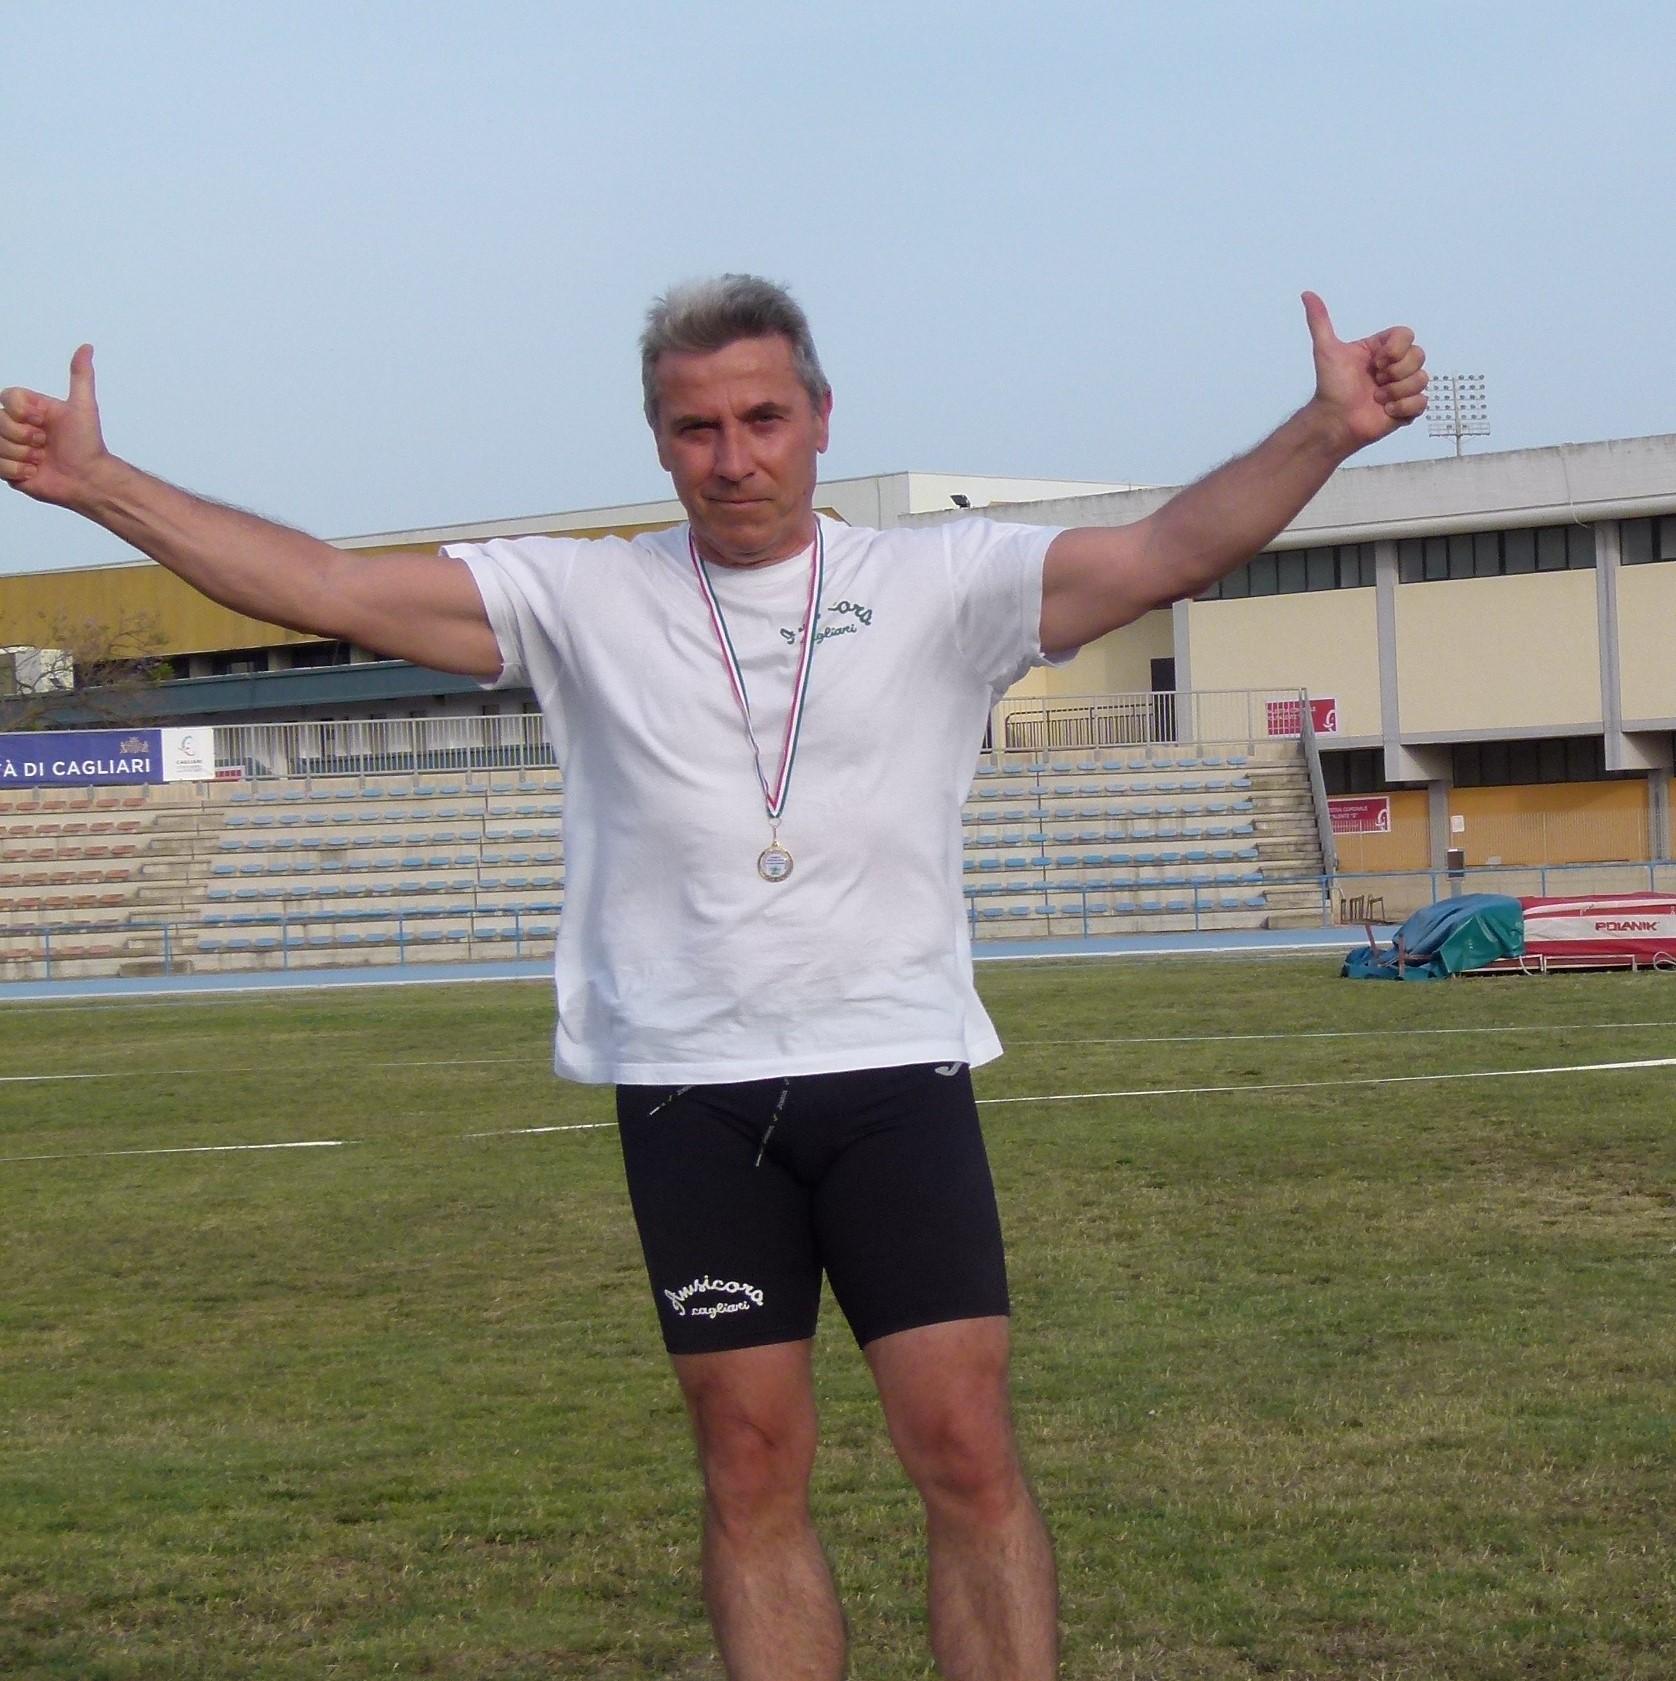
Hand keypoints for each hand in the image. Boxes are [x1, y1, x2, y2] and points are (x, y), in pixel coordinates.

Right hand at [0, 345, 111, 508]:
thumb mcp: (83, 407)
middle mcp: (19, 427)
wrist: (88, 480)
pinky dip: (18, 471)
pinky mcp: (9, 470)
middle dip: (24, 436)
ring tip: (42, 458)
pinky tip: (35, 471)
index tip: (43, 421)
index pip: (6, 398)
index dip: (22, 411)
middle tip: (45, 444)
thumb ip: (81, 377)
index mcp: (31, 410)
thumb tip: (87, 348)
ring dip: (23, 454)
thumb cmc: (86, 446)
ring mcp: (12, 448)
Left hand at [1301, 291, 1427, 454]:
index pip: (1406, 335)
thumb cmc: (1331, 388)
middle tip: (1375, 382)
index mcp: (1382, 350)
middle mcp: (1395, 366)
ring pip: (1422, 379)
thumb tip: (1307, 294)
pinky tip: (1386, 411)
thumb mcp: (1326, 350)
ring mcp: (1402, 387)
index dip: (1395, 349)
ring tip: (1377, 399)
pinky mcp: (1407, 409)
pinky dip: (1404, 407)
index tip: (1375, 362)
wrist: (1333, 421)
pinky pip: (1422, 402)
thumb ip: (1320, 322)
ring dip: (1397, 391)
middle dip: (1396, 371)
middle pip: (1419, 355)